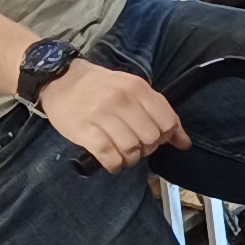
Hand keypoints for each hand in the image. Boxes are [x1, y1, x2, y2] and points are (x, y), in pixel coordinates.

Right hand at [42, 56, 186, 171]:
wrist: (61, 79)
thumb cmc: (99, 87)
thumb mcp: (132, 89)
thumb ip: (158, 111)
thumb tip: (184, 142)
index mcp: (137, 88)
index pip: (167, 121)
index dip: (166, 136)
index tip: (158, 139)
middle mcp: (122, 100)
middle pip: (150, 139)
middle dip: (147, 148)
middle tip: (137, 146)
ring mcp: (102, 116)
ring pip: (131, 150)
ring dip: (130, 159)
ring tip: (124, 154)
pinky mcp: (85, 131)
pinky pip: (110, 157)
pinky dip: (115, 165)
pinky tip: (113, 161)